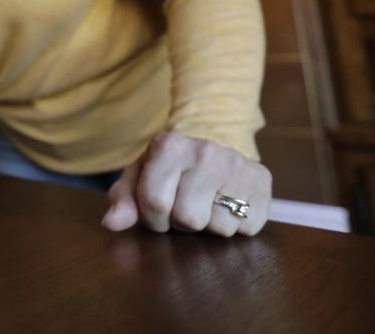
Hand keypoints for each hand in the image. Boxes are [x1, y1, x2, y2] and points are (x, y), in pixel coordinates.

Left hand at [101, 131, 270, 236]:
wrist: (211, 150)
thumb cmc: (169, 169)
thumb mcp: (140, 176)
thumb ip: (123, 198)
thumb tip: (112, 222)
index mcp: (170, 145)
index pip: (154, 202)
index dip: (152, 217)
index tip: (158, 208)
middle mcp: (206, 151)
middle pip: (188, 218)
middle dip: (180, 222)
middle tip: (183, 205)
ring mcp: (238, 165)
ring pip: (218, 227)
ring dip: (208, 226)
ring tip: (205, 204)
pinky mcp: (262, 182)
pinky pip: (245, 228)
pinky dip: (234, 226)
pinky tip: (227, 205)